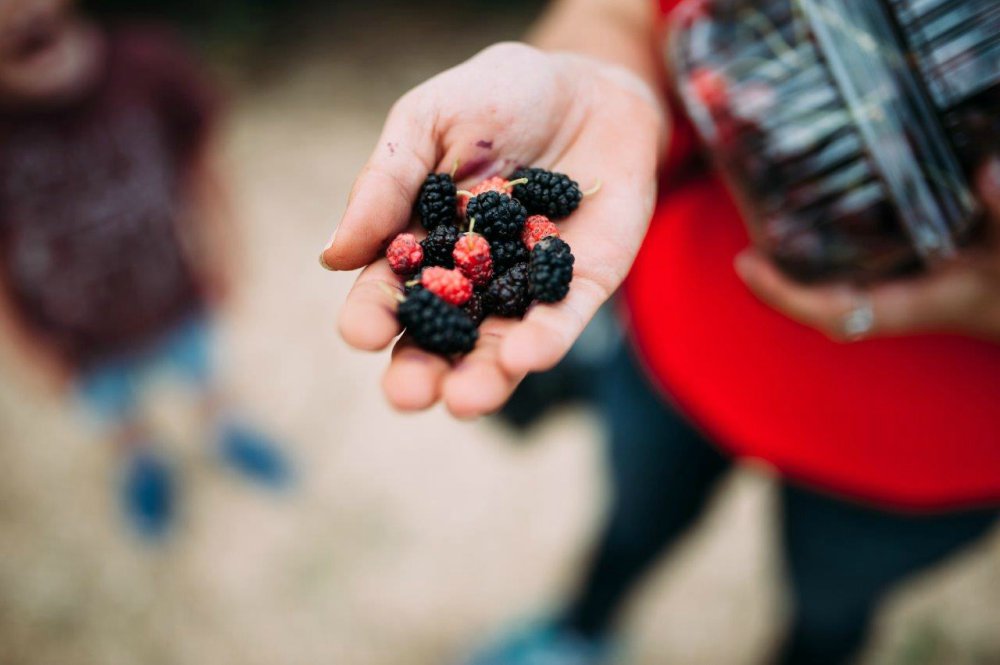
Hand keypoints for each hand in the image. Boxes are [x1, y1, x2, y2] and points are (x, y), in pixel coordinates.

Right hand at [321, 42, 663, 416]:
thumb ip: (386, 182)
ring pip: (500, 345)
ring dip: (483, 377)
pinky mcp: (583, 284)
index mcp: (422, 244)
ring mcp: (528, 287)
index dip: (374, 314)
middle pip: (441, 339)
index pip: (390, 290)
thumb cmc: (499, 97)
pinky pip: (564, 319)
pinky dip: (546, 339)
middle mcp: (471, 279)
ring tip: (465, 400)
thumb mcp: (430, 121)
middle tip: (409, 395)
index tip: (361, 334)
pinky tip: (527, 356)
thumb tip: (332, 256)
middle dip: (423, 370)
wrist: (589, 83)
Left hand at [736, 160, 999, 342]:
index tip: (746, 265)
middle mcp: (908, 300)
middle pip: (826, 301)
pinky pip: (872, 262)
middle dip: (783, 282)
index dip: (784, 296)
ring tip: (772, 222)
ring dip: (808, 262)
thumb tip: (988, 173)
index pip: (835, 314)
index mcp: (921, 304)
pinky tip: (835, 206)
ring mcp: (916, 286)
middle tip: (747, 251)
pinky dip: (846, 240)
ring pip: (845, 283)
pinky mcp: (929, 269)